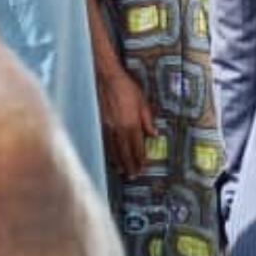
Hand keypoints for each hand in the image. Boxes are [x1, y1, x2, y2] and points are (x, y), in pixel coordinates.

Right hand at [96, 64, 156, 178]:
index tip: (142, 168)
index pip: (137, 146)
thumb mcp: (144, 102)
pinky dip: (109, 152)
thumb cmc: (128, 88)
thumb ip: (148, 120)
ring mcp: (108, 127)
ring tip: (122, 171)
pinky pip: (106, 143)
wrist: (107, 79)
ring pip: (114, 149)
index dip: (140, 158)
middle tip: (133, 176)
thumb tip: (154, 135)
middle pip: (125, 152)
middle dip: (129, 165)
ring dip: (119, 162)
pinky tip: (111, 157)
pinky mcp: (101, 124)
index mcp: (131, 124)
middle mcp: (119, 129)